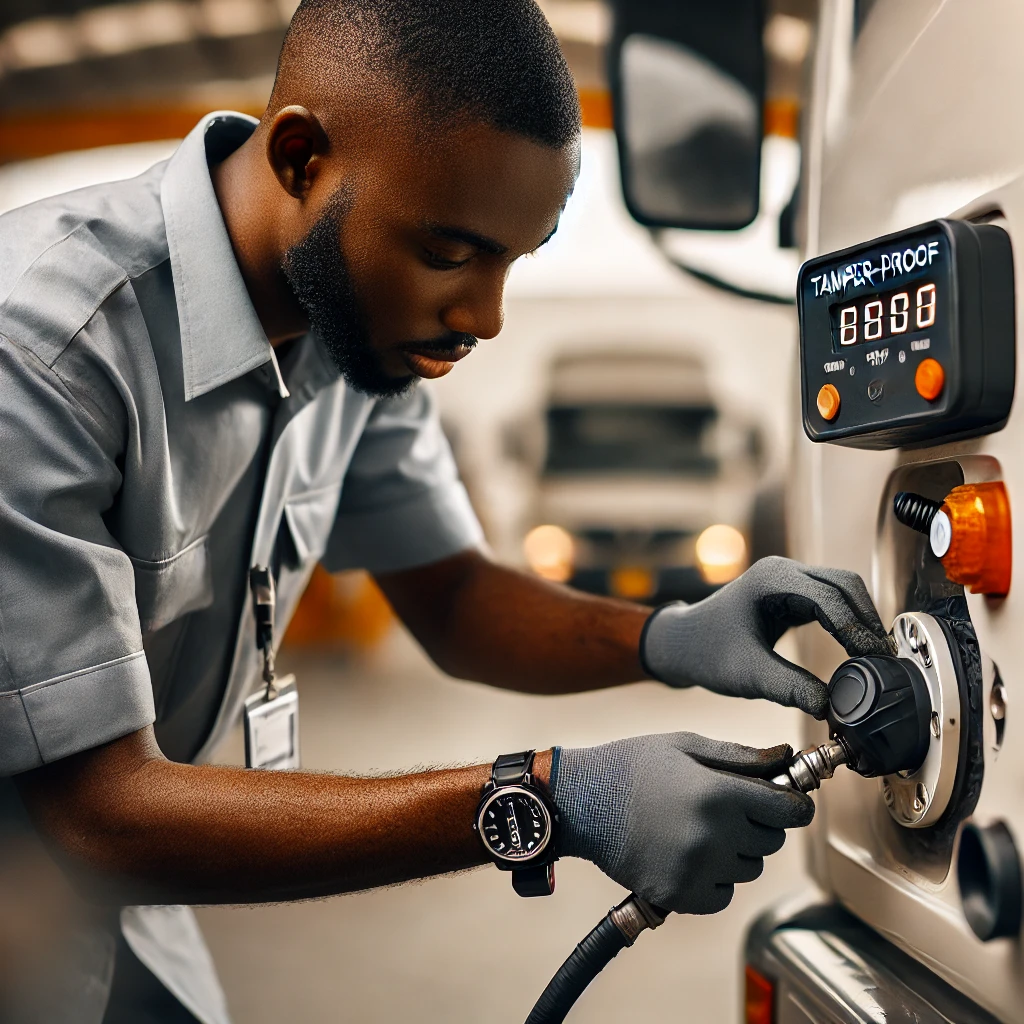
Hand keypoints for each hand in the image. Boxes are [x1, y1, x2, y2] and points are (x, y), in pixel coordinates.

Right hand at [551, 732, 813, 914]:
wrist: (582, 803)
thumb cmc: (633, 766)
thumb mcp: (685, 746)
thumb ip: (740, 756)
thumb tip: (786, 758)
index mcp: (718, 793)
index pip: (790, 811)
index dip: (793, 803)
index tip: (787, 800)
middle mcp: (712, 836)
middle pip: (772, 840)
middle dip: (760, 822)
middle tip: (728, 807)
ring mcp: (696, 870)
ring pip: (749, 868)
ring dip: (737, 850)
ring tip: (700, 828)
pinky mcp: (679, 895)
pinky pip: (724, 894)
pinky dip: (715, 878)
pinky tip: (689, 853)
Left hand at [640, 555, 892, 717]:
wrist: (683, 643)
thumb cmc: (708, 652)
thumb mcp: (749, 674)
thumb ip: (791, 688)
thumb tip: (832, 707)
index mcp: (770, 579)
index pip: (829, 597)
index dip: (856, 628)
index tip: (874, 659)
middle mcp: (782, 572)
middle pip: (844, 584)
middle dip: (867, 619)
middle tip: (884, 659)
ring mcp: (788, 580)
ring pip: (842, 589)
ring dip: (862, 618)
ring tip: (878, 656)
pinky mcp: (791, 594)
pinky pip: (832, 600)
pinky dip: (849, 620)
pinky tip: (859, 649)